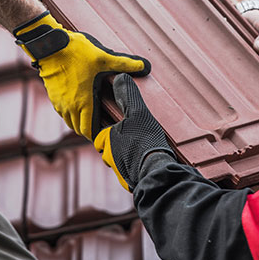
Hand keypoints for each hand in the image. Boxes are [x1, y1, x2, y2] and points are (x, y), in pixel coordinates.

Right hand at [14, 12, 150, 139]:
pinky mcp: (52, 96)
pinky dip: (70, 113)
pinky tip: (79, 104)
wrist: (50, 46)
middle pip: (78, 129)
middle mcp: (69, 107)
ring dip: (79, 122)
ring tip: (91, 117)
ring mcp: (59, 103)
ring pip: (69, 121)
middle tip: (102, 127)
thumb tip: (146, 66)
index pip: (89, 131)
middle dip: (89, 130)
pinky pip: (62, 112)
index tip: (107, 134)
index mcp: (83, 102)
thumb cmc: (77, 53)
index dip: (98, 135)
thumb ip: (126, 64)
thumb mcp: (104, 58)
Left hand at [94, 74, 174, 191]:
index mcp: (106, 138)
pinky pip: (130, 171)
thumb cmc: (145, 142)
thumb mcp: (138, 113)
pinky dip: (137, 167)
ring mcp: (119, 171)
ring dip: (129, 156)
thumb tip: (120, 76)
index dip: (113, 128)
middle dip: (120, 144)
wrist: (156, 172)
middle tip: (137, 137)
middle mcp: (108, 156)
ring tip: (144, 149)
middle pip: (111, 147)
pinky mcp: (129, 182)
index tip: (125, 126)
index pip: (102, 132)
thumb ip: (128, 96)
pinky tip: (148, 161)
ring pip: (121, 160)